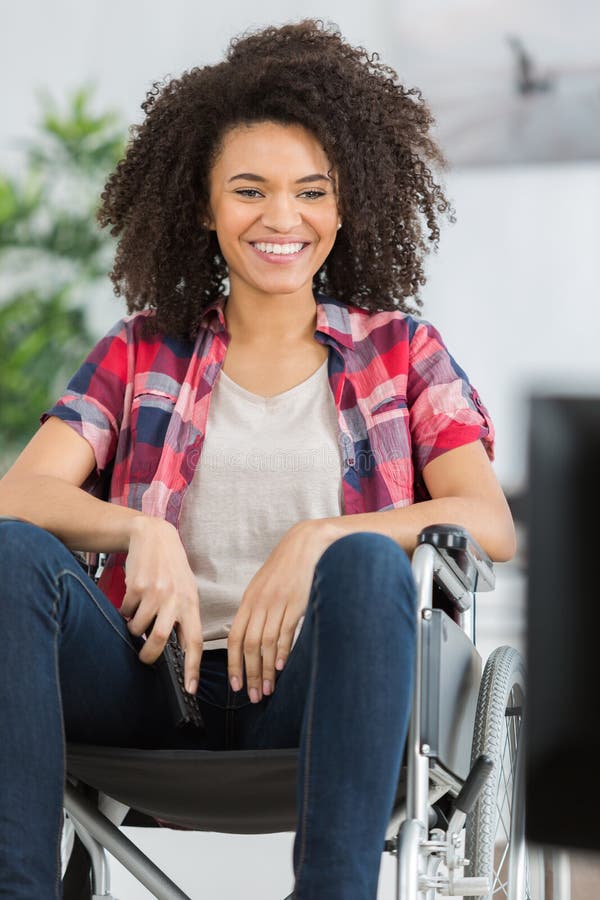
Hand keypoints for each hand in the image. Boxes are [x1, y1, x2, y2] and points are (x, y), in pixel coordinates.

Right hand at [120, 516, 202, 693]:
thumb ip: (183, 615)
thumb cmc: (171, 568)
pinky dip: (126, 612)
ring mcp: (155, 592)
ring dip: (133, 629)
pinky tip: (132, 600)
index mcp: (191, 603)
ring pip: (138, 627)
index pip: (194, 641)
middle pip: (159, 640)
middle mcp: (175, 599)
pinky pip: (126, 611)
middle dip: (148, 655)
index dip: (193, 668)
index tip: (190, 689)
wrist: (154, 536)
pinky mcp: (136, 586)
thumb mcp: (186, 589)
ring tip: (137, 618)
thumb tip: (178, 648)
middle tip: (144, 657)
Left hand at [227, 520, 335, 701]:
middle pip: (248, 645)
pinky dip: (281, 652)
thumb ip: (257, 610)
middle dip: (249, 674)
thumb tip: (252, 637)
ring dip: (265, 670)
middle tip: (252, 696)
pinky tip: (280, 667)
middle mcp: (259, 603)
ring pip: (265, 643)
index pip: (235, 638)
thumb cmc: (286, 567)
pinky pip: (285, 632)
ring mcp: (277, 603)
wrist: (306, 544)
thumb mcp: (265, 586)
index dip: (234, 664)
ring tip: (267, 689)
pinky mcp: (295, 603)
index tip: (235, 685)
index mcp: (249, 601)